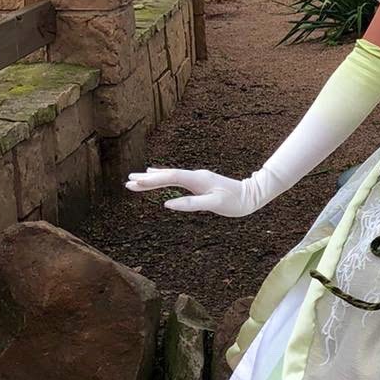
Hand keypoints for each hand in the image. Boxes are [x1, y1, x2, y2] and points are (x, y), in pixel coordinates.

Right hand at [126, 166, 261, 216]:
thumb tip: (167, 204)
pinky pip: (177, 178)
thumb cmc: (235, 202)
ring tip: (136, 178)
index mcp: (197, 179)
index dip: (150, 180)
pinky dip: (164, 177)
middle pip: (166, 175)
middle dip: (146, 179)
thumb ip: (191, 203)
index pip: (169, 178)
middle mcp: (195, 176)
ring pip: (170, 176)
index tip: (134, 182)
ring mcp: (197, 178)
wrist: (252, 194)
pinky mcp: (199, 182)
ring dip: (153, 177)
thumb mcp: (214, 204)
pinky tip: (158, 176)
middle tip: (127, 181)